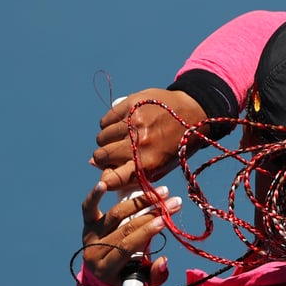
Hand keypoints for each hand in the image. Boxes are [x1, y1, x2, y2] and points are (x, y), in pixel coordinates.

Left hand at [81, 182, 181, 285]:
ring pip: (114, 215)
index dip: (146, 232)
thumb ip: (155, 275)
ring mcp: (88, 235)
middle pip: (123, 229)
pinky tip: (103, 183)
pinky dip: (95, 195)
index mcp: (106, 268)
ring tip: (161, 192)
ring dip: (139, 202)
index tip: (165, 220)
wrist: (103, 272)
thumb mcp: (142, 281)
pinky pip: (88, 208)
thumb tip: (164, 260)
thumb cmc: (128, 275)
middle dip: (150, 215)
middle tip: (172, 203)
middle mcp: (94, 251)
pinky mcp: (87, 223)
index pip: (126, 246)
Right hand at [91, 89, 208, 189]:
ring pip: (102, 137)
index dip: (106, 180)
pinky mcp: (130, 105)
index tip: (106, 178)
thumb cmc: (174, 147)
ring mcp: (133, 122)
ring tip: (121, 139)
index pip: (113, 178)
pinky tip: (121, 126)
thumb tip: (93, 164)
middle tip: (113, 154)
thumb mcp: (158, 167)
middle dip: (103, 158)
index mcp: (148, 164)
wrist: (192, 114)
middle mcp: (139, 143)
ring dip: (107, 141)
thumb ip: (128, 172)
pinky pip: (105, 121)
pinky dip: (109, 125)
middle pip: (101, 156)